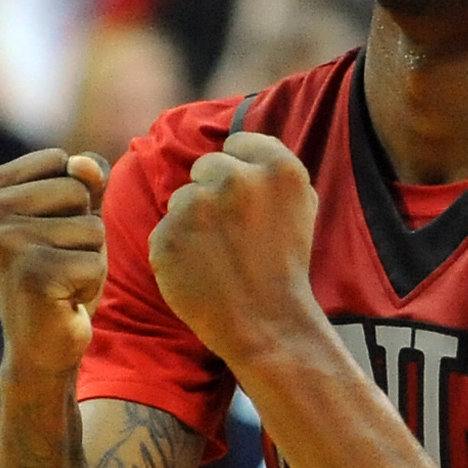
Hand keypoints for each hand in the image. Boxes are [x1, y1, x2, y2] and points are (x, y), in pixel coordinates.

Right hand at [0, 148, 108, 378]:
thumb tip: (84, 164)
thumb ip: (83, 177)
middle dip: (82, 229)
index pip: (60, 161)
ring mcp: (3, 243)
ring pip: (91, 226)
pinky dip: (91, 284)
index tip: (46, 236)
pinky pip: (96, 261)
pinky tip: (63, 300)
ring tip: (59, 280)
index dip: (70, 202)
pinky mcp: (31, 275)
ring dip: (89, 257)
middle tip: (55, 262)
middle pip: (77, 189)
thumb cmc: (57, 275)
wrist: (39, 347)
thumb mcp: (71, 215)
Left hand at [147, 132, 322, 366]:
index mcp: (276, 167)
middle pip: (205, 167)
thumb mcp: (301, 205)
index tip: (247, 203)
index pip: (238, 143)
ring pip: (182, 199)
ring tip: (217, 256)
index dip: (240, 173)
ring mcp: (196, 206)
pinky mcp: (167, 235)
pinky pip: (165, 230)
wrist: (267, 324)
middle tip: (231, 234)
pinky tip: (200, 271)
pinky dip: (176, 249)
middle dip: (213, 193)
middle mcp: (235, 178)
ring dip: (193, 222)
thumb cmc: (284, 266)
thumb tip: (238, 144)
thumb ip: (271, 168)